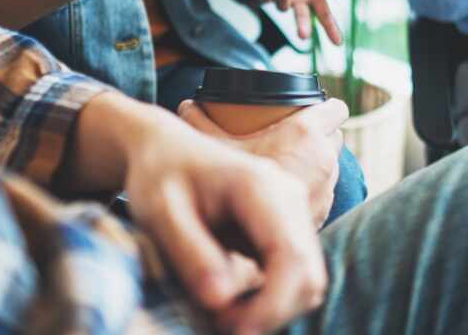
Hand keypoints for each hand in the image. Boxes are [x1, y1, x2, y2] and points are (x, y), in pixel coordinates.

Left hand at [120, 104, 326, 334]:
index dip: (271, 306)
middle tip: (217, 323)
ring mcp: (294, 212)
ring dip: (270, 310)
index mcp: (261, 186)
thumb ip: (190, 253)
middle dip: (270, 313)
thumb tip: (221, 301)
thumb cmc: (159, 175)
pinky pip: (294, 276)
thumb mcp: (159, 211)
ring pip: (307, 281)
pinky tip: (231, 300)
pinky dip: (269, 299)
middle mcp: (289, 196)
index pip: (292, 258)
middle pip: (309, 276)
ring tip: (220, 312)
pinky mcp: (288, 228)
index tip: (232, 330)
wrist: (166, 150)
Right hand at [179, 99, 347, 227]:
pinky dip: (312, 190)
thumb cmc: (226, 186)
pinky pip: (324, 194)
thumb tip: (186, 105)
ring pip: (332, 168)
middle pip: (335, 138)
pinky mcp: (323, 215)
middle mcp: (325, 162)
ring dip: (317, 165)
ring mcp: (327, 191)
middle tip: (295, 137)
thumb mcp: (210, 144)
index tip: (311, 108)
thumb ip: (198, 120)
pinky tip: (291, 192)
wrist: (236, 241)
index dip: (325, 106)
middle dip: (320, 135)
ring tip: (292, 163)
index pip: (335, 109)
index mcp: (306, 135)